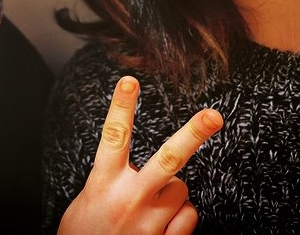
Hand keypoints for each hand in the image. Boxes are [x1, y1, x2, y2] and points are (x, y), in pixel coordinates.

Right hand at [58, 75, 222, 234]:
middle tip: (213, 116)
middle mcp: (129, 200)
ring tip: (149, 209)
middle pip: (167, 160)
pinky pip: (189, 216)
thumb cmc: (85, 233)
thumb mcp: (90, 197)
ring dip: (171, 194)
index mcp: (104, 183)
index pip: (114, 136)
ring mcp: (149, 225)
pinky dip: (179, 217)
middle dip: (192, 135)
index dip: (122, 107)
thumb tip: (146, 167)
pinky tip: (161, 226)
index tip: (130, 81)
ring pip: (180, 190)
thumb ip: (115, 178)